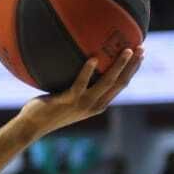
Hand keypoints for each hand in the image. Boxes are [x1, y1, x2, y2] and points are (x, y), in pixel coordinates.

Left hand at [21, 48, 142, 135]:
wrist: (32, 125)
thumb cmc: (48, 108)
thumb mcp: (69, 98)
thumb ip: (79, 87)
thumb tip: (83, 63)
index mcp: (98, 105)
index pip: (121, 86)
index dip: (132, 70)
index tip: (140, 55)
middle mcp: (95, 105)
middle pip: (121, 83)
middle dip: (133, 65)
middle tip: (141, 48)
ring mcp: (83, 104)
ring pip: (107, 82)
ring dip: (119, 65)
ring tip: (126, 49)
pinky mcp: (69, 100)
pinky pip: (81, 83)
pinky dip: (88, 70)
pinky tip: (93, 58)